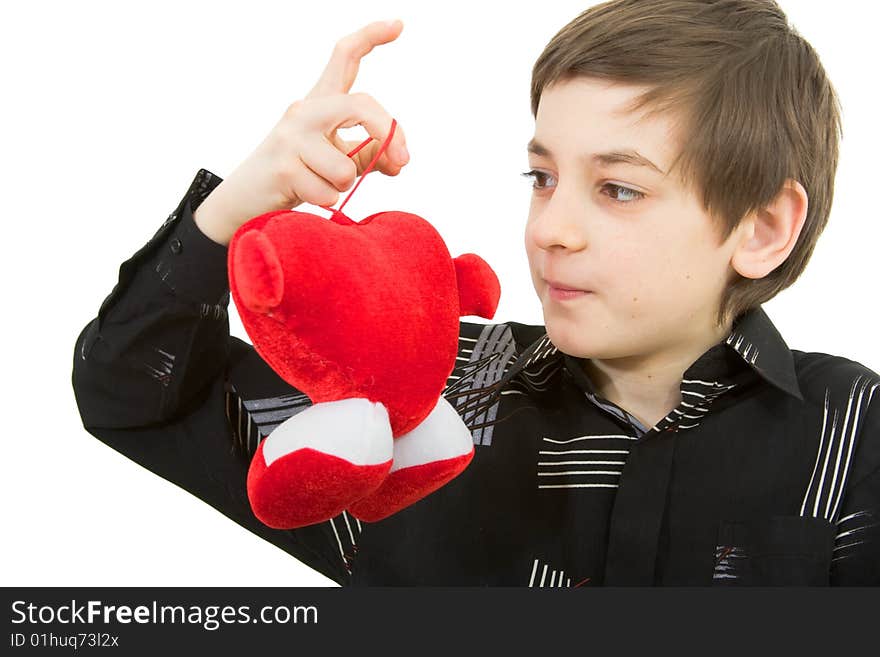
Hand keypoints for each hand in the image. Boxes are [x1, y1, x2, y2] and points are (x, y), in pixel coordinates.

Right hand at [194, 19, 409, 245]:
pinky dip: (326, 202)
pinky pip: (328, 192)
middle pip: (360, 106)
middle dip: (388, 134)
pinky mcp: (283, 167)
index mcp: (319, 103)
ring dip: (344, 186)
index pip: (344, 59)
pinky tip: (306, 195)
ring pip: (346, 167)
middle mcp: (304, 111)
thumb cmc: (297, 177)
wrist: (243, 200)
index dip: (371, 38)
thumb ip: (369, 155)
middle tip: (402, 161)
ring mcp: (290, 137)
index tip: (398, 25)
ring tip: (321, 184)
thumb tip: (399, 160)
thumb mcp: (336, 160)